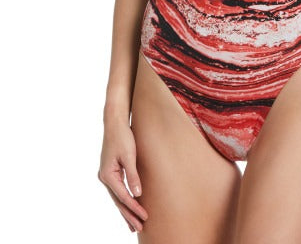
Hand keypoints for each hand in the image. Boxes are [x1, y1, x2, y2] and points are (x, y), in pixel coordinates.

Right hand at [98, 117, 147, 232]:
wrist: (114, 123)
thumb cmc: (123, 137)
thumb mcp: (130, 156)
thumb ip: (133, 176)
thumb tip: (138, 195)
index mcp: (108, 175)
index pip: (123, 197)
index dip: (134, 208)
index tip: (145, 217)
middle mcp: (104, 177)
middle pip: (118, 201)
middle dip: (129, 215)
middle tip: (139, 228)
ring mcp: (106, 175)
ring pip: (117, 198)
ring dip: (126, 211)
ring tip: (133, 225)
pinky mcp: (110, 172)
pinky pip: (117, 191)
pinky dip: (123, 200)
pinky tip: (129, 207)